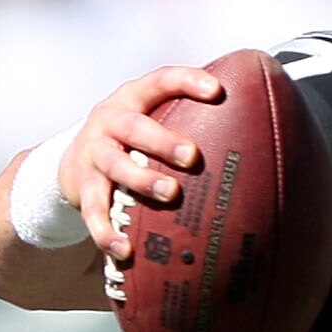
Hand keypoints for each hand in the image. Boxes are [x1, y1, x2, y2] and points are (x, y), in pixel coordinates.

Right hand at [67, 66, 226, 260]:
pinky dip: (107, 232)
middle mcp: (109, 122)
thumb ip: (188, 118)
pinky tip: (126, 250)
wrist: (72, 160)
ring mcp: (94, 154)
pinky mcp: (82, 188)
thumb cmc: (130, 139)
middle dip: (163, 141)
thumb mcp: (150, 117)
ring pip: (115, 166)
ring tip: (170, 194)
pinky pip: (93, 211)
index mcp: (133, 99)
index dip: (186, 81)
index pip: (160, 81)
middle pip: (134, 127)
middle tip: (192, 156)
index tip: (216, 91)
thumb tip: (259, 130)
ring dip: (142, 180)